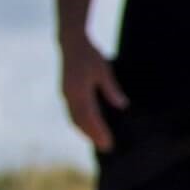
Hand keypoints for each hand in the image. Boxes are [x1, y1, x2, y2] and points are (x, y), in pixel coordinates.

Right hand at [58, 34, 127, 151]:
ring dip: (85, 131)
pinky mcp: (66, 93)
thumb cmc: (89, 54)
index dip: (98, 131)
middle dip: (92, 135)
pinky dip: (80, 123)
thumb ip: (112, 89)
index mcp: (79, 91)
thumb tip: (123, 105)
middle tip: (106, 147)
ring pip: (74, 119)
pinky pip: (72, 112)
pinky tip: (89, 127)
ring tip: (98, 141)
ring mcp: (66, 94)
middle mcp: (70, 95)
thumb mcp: (104, 70)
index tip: (108, 142)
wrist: (70, 42)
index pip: (90, 117)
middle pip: (80, 122)